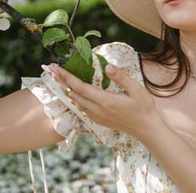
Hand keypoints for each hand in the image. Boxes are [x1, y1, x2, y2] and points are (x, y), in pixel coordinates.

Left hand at [42, 63, 161, 139]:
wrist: (146, 129)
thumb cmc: (144, 107)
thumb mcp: (136, 89)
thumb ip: (121, 77)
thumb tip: (107, 66)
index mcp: (105, 101)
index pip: (80, 87)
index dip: (66, 77)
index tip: (55, 67)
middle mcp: (97, 110)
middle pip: (73, 94)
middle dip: (60, 81)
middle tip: (48, 69)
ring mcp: (97, 117)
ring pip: (76, 102)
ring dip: (65, 89)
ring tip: (57, 78)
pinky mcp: (99, 120)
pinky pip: (82, 108)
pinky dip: (74, 98)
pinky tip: (72, 92)